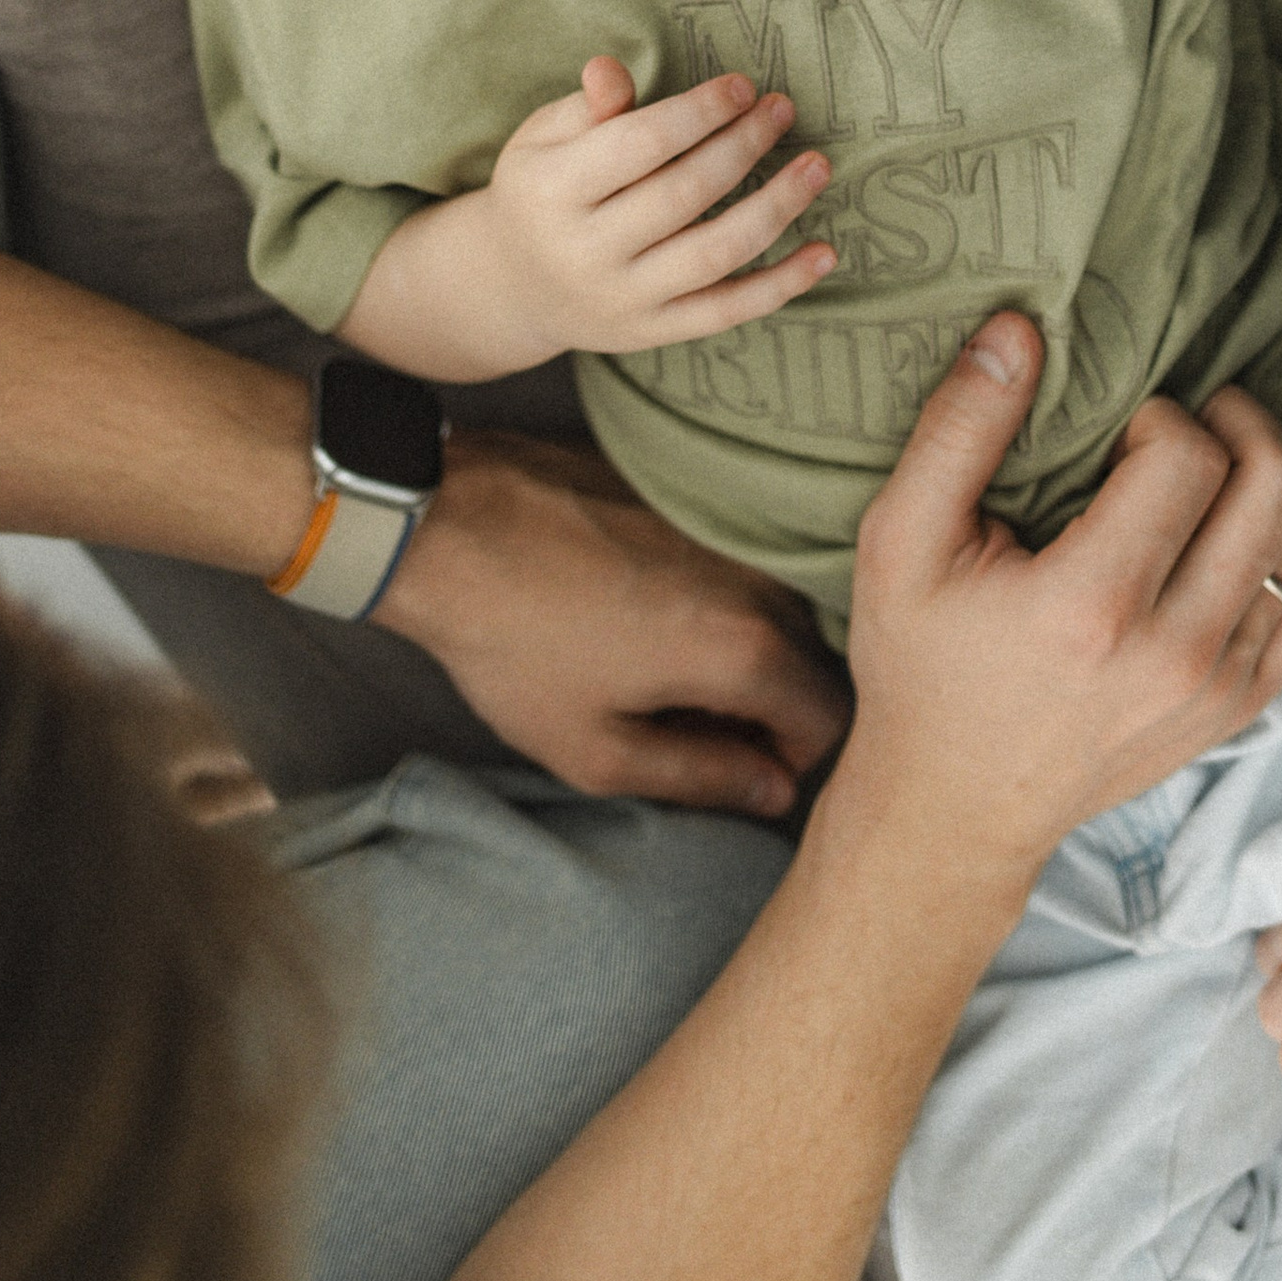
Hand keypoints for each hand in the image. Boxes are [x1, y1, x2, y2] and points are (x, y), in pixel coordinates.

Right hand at [341, 58, 836, 382]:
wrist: (513, 284)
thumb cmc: (542, 189)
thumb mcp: (545, 137)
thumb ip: (588, 106)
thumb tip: (611, 69)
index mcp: (552, 191)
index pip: (639, 145)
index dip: (698, 112)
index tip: (743, 85)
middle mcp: (585, 252)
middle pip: (684, 195)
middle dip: (742, 146)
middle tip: (782, 108)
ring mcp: (622, 299)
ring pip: (715, 254)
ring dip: (777, 206)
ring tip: (817, 166)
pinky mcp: (653, 332)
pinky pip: (726, 311)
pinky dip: (782, 285)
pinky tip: (825, 252)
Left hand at [376, 428, 849, 817]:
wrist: (452, 524)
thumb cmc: (516, 645)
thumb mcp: (598, 750)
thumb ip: (705, 777)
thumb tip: (773, 791)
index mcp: (746, 645)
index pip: (829, 718)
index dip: (787, 759)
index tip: (733, 763)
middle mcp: (760, 574)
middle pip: (810, 658)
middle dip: (767, 703)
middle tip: (688, 720)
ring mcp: (731, 522)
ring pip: (779, 604)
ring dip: (743, 643)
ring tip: (660, 662)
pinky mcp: (697, 489)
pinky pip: (741, 556)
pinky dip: (716, 592)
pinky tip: (644, 603)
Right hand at [831, 322, 1281, 902]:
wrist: (956, 809)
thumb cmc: (923, 666)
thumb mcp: (901, 540)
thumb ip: (959, 428)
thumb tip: (1020, 330)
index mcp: (1091, 606)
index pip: (1190, 457)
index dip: (1159, 415)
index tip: (1114, 431)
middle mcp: (1176, 652)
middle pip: (1276, 484)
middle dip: (1237, 423)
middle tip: (1182, 421)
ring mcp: (1224, 686)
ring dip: (1274, 475)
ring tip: (1213, 467)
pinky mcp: (1246, 706)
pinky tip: (1245, 526)